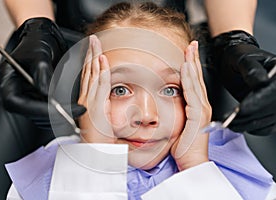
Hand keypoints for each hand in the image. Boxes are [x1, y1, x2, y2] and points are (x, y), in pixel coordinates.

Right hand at [0, 17, 85, 129]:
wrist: (45, 38)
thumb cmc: (37, 42)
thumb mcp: (39, 54)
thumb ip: (42, 72)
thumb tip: (45, 93)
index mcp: (8, 82)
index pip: (17, 103)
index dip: (38, 109)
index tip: (59, 109)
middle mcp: (17, 94)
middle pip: (31, 114)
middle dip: (55, 115)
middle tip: (77, 111)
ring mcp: (29, 99)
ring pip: (42, 117)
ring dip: (60, 117)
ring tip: (79, 110)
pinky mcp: (40, 101)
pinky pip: (50, 113)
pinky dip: (62, 113)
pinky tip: (75, 109)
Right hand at [78, 35, 113, 142]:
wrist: (94, 152)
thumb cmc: (98, 137)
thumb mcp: (99, 117)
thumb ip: (101, 105)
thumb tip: (107, 96)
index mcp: (86, 101)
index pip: (87, 76)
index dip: (89, 61)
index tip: (92, 50)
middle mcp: (85, 100)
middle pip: (88, 72)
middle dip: (90, 54)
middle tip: (93, 40)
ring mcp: (89, 103)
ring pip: (92, 75)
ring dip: (95, 58)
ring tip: (96, 44)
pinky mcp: (95, 107)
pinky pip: (100, 86)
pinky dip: (101, 73)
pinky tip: (103, 62)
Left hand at [171, 41, 211, 170]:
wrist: (191, 161)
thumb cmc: (183, 147)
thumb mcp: (177, 126)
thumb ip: (174, 113)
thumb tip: (163, 105)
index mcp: (197, 108)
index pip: (194, 83)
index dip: (191, 67)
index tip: (187, 54)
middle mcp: (202, 106)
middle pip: (197, 78)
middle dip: (194, 60)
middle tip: (192, 44)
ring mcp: (202, 109)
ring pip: (196, 81)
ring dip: (192, 64)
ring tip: (189, 50)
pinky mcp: (198, 114)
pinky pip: (192, 92)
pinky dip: (189, 79)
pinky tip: (186, 67)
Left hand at [213, 30, 275, 134]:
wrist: (234, 63)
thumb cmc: (239, 57)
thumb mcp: (242, 59)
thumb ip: (251, 70)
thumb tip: (261, 81)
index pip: (273, 91)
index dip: (258, 102)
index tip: (240, 109)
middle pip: (273, 110)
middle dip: (249, 117)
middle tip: (229, 120)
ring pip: (270, 122)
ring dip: (248, 125)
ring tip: (229, 122)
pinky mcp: (271, 112)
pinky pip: (267, 127)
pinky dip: (253, 128)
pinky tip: (239, 124)